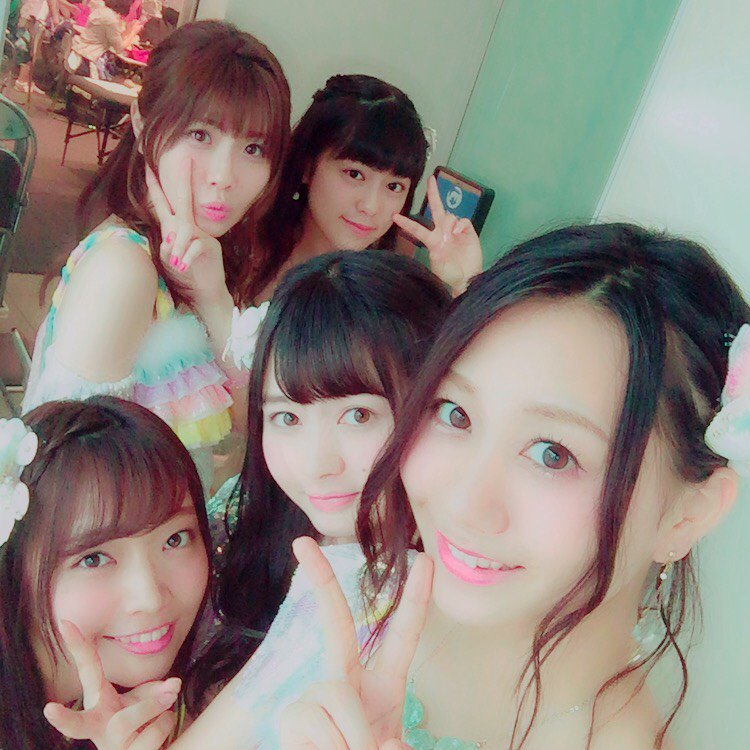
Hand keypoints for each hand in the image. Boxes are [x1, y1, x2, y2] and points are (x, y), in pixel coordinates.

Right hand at [43, 621, 180, 749]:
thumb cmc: (140, 724)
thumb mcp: (146, 700)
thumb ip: (157, 689)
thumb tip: (174, 684)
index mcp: (100, 702)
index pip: (89, 669)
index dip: (77, 646)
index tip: (65, 623)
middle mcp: (99, 725)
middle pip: (79, 724)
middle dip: (65, 719)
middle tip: (48, 711)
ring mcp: (110, 746)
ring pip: (125, 720)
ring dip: (152, 707)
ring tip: (168, 703)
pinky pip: (152, 733)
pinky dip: (165, 724)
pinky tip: (164, 728)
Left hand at [146, 156, 228, 307]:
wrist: (204, 290)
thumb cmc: (185, 273)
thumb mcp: (169, 259)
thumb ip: (166, 246)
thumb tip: (170, 238)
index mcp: (174, 228)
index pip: (164, 203)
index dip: (156, 187)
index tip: (149, 168)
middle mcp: (188, 227)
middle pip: (183, 201)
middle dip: (183, 181)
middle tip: (185, 160)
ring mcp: (202, 235)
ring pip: (184, 230)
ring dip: (176, 248)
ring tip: (176, 263)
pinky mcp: (211, 247)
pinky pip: (194, 246)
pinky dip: (186, 258)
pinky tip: (184, 267)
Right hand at [279, 537, 432, 748]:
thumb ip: (399, 746)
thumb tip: (383, 743)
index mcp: (383, 686)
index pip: (402, 636)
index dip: (416, 599)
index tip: (424, 560)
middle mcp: (345, 681)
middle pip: (336, 623)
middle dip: (322, 580)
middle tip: (302, 542)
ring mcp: (315, 696)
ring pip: (336, 693)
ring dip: (353, 738)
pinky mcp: (290, 716)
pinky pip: (315, 719)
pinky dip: (332, 747)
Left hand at [392, 175, 482, 295]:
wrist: (466, 280)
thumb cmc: (449, 276)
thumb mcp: (436, 266)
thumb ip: (435, 252)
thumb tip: (440, 241)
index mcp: (432, 241)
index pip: (417, 229)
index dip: (406, 223)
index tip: (394, 216)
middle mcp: (443, 232)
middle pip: (436, 209)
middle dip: (434, 193)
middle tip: (430, 178)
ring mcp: (456, 231)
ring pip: (450, 216)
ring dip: (449, 222)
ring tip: (452, 236)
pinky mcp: (468, 232)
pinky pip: (462, 221)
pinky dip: (460, 226)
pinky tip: (458, 235)